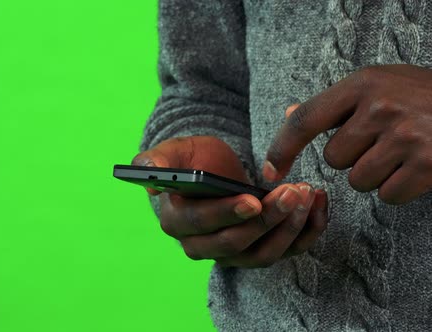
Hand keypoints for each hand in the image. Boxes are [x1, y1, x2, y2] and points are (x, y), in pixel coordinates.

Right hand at [133, 136, 327, 267]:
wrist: (214, 171)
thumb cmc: (192, 160)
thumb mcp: (173, 152)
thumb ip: (156, 160)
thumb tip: (149, 179)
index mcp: (176, 221)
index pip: (200, 225)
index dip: (226, 214)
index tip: (253, 200)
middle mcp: (201, 246)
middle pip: (234, 244)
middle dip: (267, 219)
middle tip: (293, 191)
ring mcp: (231, 254)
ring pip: (262, 254)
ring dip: (289, 227)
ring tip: (308, 194)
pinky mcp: (258, 251)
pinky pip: (286, 252)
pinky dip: (307, 232)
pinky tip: (319, 204)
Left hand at [264, 65, 431, 204]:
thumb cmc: (424, 95)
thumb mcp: (380, 84)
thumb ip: (336, 103)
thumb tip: (291, 114)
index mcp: (363, 83)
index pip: (305, 119)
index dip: (281, 148)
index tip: (269, 170)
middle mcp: (381, 107)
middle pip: (334, 159)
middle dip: (353, 156)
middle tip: (384, 140)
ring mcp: (406, 136)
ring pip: (358, 181)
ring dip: (375, 175)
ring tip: (402, 153)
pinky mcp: (428, 165)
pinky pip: (387, 195)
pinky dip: (398, 189)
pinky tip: (416, 168)